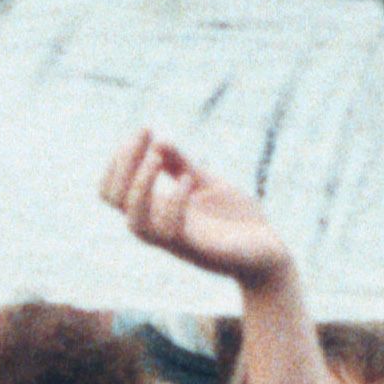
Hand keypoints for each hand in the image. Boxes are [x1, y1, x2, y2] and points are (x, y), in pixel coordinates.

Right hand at [106, 132, 294, 297]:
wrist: (269, 252)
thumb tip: (160, 140)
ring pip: (134, 223)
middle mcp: (159, 224)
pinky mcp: (198, 249)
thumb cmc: (236, 220)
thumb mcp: (207, 184)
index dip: (119, 159)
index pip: (114, 189)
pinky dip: (174, 201)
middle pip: (114, 200)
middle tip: (148, 138)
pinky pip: (170, 231)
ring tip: (156, 157)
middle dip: (123, 164)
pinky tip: (188, 180)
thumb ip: (182, 166)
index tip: (144, 131)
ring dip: (140, 185)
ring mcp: (177, 239)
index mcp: (157, 209)